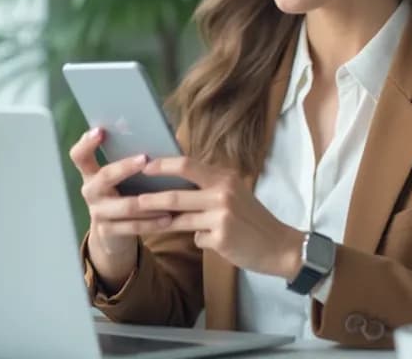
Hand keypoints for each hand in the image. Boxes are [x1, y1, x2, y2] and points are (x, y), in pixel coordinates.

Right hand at [69, 127, 176, 289]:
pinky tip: (168, 219)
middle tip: (145, 158)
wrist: (112, 236)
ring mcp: (97, 213)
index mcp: (91, 174)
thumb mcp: (120, 181)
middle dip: (125, 167)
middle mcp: (91, 191)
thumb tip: (162, 137)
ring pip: (125, 205)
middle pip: (105, 176)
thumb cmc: (122, 196)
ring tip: (170, 196)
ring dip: (149, 201)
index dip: (87, 143)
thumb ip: (131, 163)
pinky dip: (152, 223)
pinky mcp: (108, 232)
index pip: (79, 155)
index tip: (101, 130)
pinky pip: (133, 226)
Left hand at [139, 156, 304, 278]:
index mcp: (224, 178)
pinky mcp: (221, 238)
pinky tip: (207, 240)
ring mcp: (221, 216)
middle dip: (149, 198)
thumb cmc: (253, 219)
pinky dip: (197, 239)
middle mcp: (222, 193)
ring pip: (179, 219)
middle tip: (131, 200)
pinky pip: (196, 238)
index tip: (143, 166)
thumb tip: (174, 183)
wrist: (280, 246)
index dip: (161, 165)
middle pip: (176, 194)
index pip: (186, 165)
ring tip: (142, 221)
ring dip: (160, 221)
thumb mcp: (234, 193)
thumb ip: (208, 186)